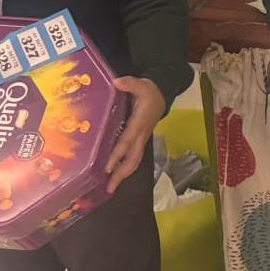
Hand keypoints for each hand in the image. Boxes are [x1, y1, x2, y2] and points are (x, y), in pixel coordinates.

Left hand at [104, 75, 164, 191]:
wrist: (162, 95)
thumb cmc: (150, 91)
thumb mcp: (142, 84)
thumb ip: (130, 83)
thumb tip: (117, 82)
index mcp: (139, 123)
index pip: (127, 142)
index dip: (117, 155)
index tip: (106, 167)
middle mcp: (140, 135)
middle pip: (132, 159)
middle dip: (121, 174)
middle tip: (108, 188)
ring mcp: (141, 140)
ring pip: (134, 161)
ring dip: (123, 175)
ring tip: (110, 187)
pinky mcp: (139, 141)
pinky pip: (132, 158)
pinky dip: (124, 169)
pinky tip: (114, 175)